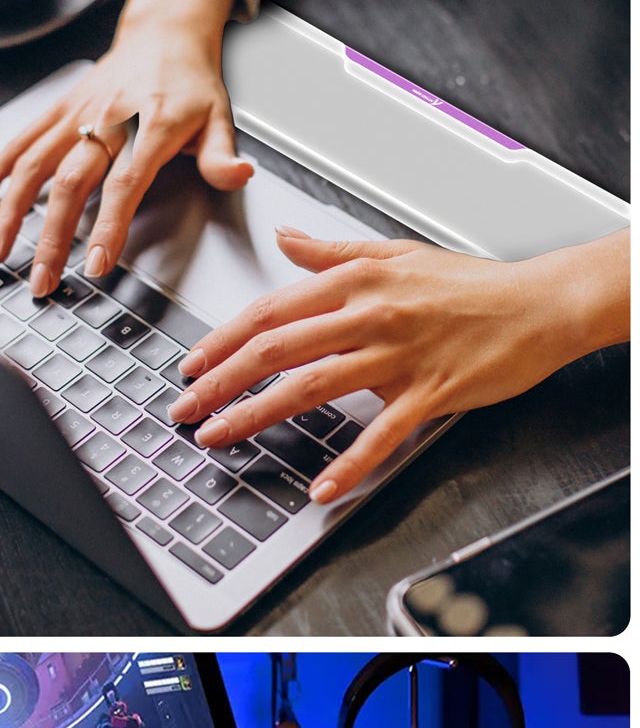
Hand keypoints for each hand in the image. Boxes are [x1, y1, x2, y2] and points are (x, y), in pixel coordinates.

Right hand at [0, 0, 250, 297]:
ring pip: (34, 165)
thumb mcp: (220, 116)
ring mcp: (76, 115)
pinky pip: (19, 142)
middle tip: (42, 281)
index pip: (126, 184)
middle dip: (51, 238)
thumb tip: (239, 177)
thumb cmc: (191, 81)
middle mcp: (108, 120)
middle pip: (71, 184)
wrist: (163, 30)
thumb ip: (222, 156)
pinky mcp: (56, 111)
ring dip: (11, 213)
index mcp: (151, 126)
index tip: (95, 265)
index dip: (109, 226)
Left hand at [167, 232, 594, 502]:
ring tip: (219, 438)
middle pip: (275, 350)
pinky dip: (349, 463)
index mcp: (355, 282)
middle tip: (185, 411)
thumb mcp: (396, 254)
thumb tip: (285, 239)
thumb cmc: (470, 284)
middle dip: (220, 382)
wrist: (543, 303)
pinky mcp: (429, 392)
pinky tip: (320, 487)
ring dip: (256, 415)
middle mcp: (369, 315)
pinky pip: (381, 433)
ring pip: (311, 387)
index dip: (221, 342)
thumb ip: (333, 252)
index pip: (270, 312)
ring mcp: (398, 356)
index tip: (189, 367)